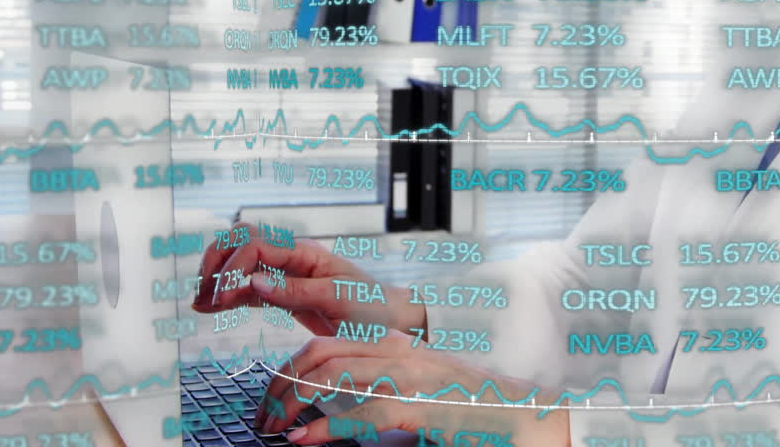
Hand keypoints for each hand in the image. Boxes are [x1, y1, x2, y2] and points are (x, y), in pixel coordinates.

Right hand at [191, 222, 425, 336]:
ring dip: (217, 277)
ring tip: (201, 303)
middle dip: (217, 262)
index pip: (255, 245)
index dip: (234, 267)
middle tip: (204, 294)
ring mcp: (285, 274)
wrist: (390, 323)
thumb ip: (298, 291)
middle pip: (241, 241)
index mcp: (306, 253)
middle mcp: (291, 258)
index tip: (222, 296)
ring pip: (239, 261)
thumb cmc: (374, 308)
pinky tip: (211, 307)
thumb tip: (255, 282)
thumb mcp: (340, 299)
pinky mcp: (282, 293)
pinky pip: (247, 286)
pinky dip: (227, 293)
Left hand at [258, 332, 570, 445]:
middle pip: (319, 352)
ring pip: (329, 374)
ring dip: (291, 402)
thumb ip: (377, 391)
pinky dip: (323, 428)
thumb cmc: (464, 409)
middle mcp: (397, 351)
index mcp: (394, 344)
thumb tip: (330, 414)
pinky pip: (358, 412)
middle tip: (264, 416)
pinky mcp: (415, 404)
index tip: (271, 396)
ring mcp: (407, 375)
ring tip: (275, 428)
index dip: (289, 367)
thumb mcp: (414, 390)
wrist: (515, 415)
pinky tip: (303, 440)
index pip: (326, 343)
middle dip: (280, 383)